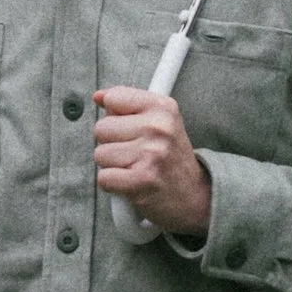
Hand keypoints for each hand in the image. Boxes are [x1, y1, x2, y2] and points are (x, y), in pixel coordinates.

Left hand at [91, 89, 213, 242]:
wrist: (193, 195)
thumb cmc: (168, 156)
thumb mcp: (158, 121)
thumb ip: (126, 105)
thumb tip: (98, 96)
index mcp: (163, 107)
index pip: (114, 98)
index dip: (115, 116)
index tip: (131, 128)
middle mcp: (159, 127)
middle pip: (101, 128)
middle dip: (111, 144)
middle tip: (134, 154)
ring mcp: (152, 154)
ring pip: (100, 154)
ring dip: (111, 166)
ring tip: (133, 168)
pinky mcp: (143, 180)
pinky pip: (103, 178)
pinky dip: (112, 184)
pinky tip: (130, 183)